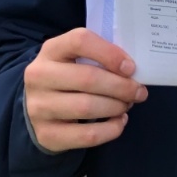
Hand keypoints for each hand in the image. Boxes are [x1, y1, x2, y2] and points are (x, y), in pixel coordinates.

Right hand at [23, 28, 147, 152]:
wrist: (37, 106)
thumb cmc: (67, 77)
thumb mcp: (74, 58)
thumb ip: (98, 57)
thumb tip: (131, 71)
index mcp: (51, 50)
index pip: (80, 41)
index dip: (109, 53)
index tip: (131, 67)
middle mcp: (39, 76)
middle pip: (87, 78)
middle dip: (121, 86)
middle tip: (139, 92)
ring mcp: (39, 107)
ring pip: (86, 108)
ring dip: (115, 107)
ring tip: (127, 105)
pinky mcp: (46, 134)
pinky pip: (86, 135)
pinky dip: (109, 130)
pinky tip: (118, 122)